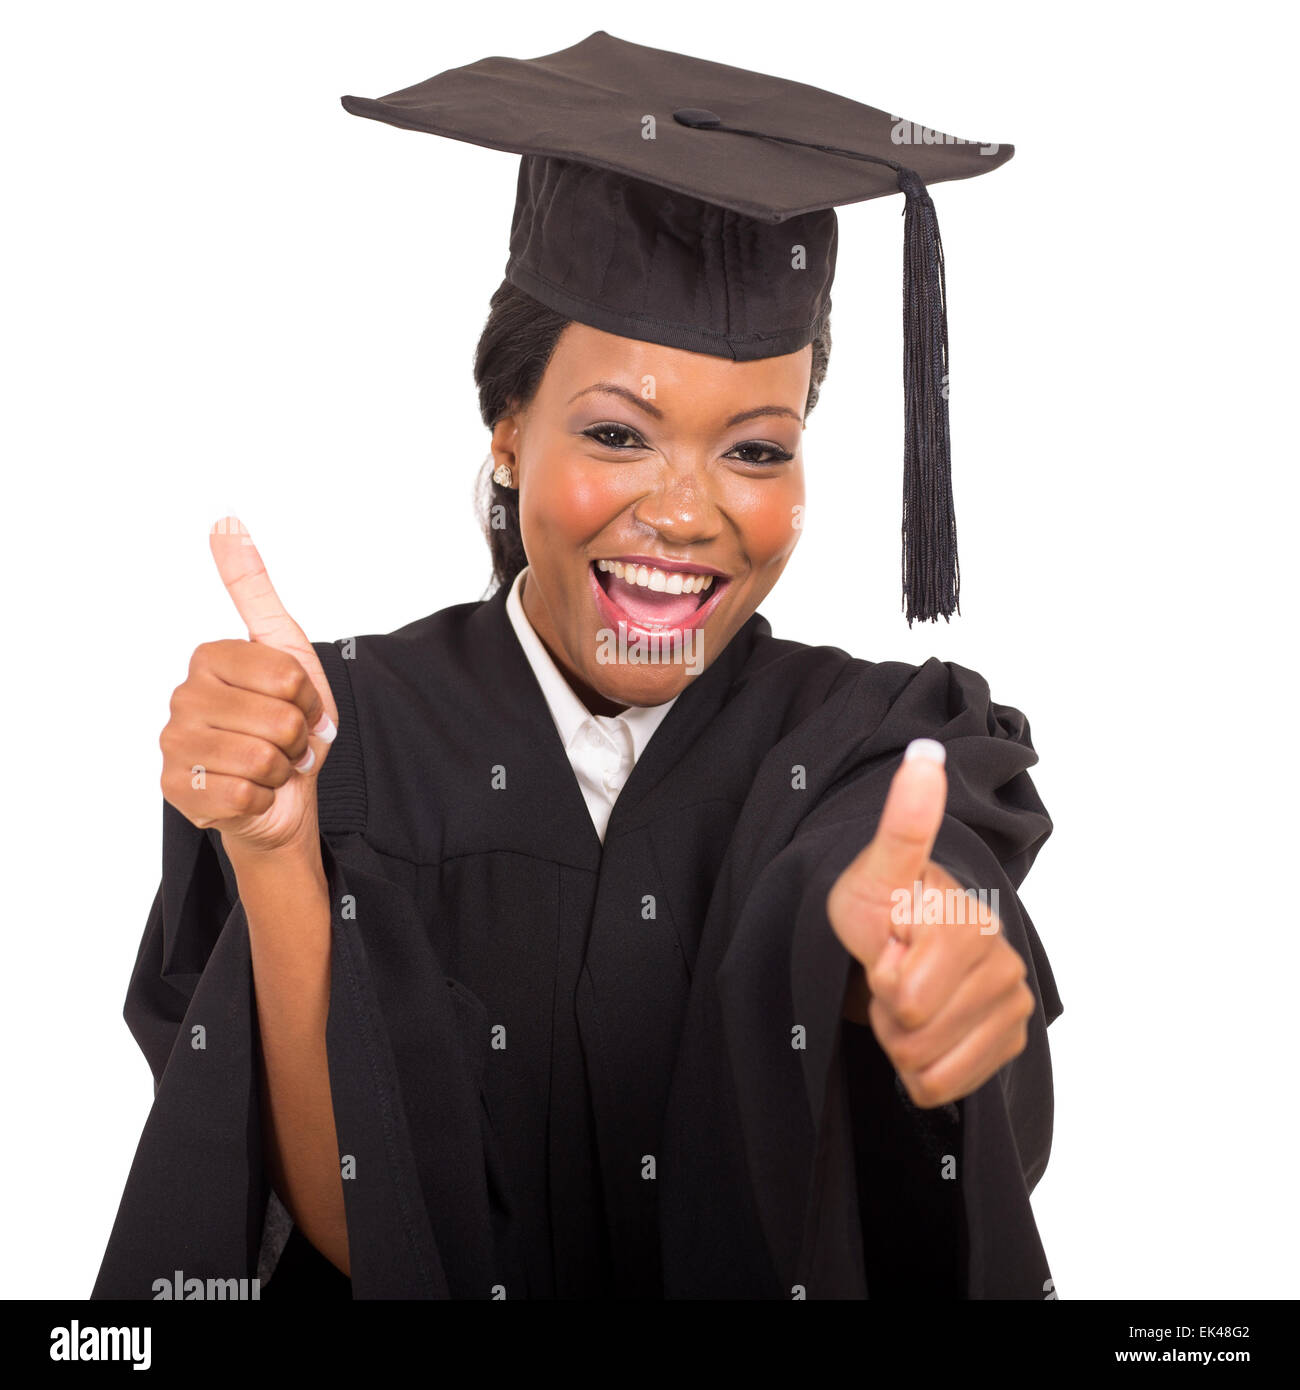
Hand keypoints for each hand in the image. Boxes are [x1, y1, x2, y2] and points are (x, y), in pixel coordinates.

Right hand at [159, 516, 338, 856]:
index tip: (296, 702)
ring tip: (271, 764)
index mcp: (209, 658)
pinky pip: (245, 794)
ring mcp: (174, 745)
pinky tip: (251, 791)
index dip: (307, 698)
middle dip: (297, 738)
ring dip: (281, 768)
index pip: (287, 676)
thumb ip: (253, 588)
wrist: (281, 794)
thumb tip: (226, 520)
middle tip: (285, 741)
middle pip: (278, 719)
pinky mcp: (178, 792)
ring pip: (261, 759)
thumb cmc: (285, 722)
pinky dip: (263, 797)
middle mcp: (182, 697)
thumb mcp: (285, 647)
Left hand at [827, 739, 1034, 1107]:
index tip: (887, 942)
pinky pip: (945, 1087)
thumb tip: (925, 754)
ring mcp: (1011, 999)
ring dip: (901, 1038)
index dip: (880, 974)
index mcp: (969, 920)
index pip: (905, 992)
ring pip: (927, 1064)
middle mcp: (1001, 957)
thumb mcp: (873, 871)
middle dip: (887, 1006)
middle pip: (915, 1032)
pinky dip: (921, 1069)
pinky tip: (924, 1027)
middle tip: (891, 968)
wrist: (891, 939)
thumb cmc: (877, 905)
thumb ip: (903, 824)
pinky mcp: (1010, 1038)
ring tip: (904, 993)